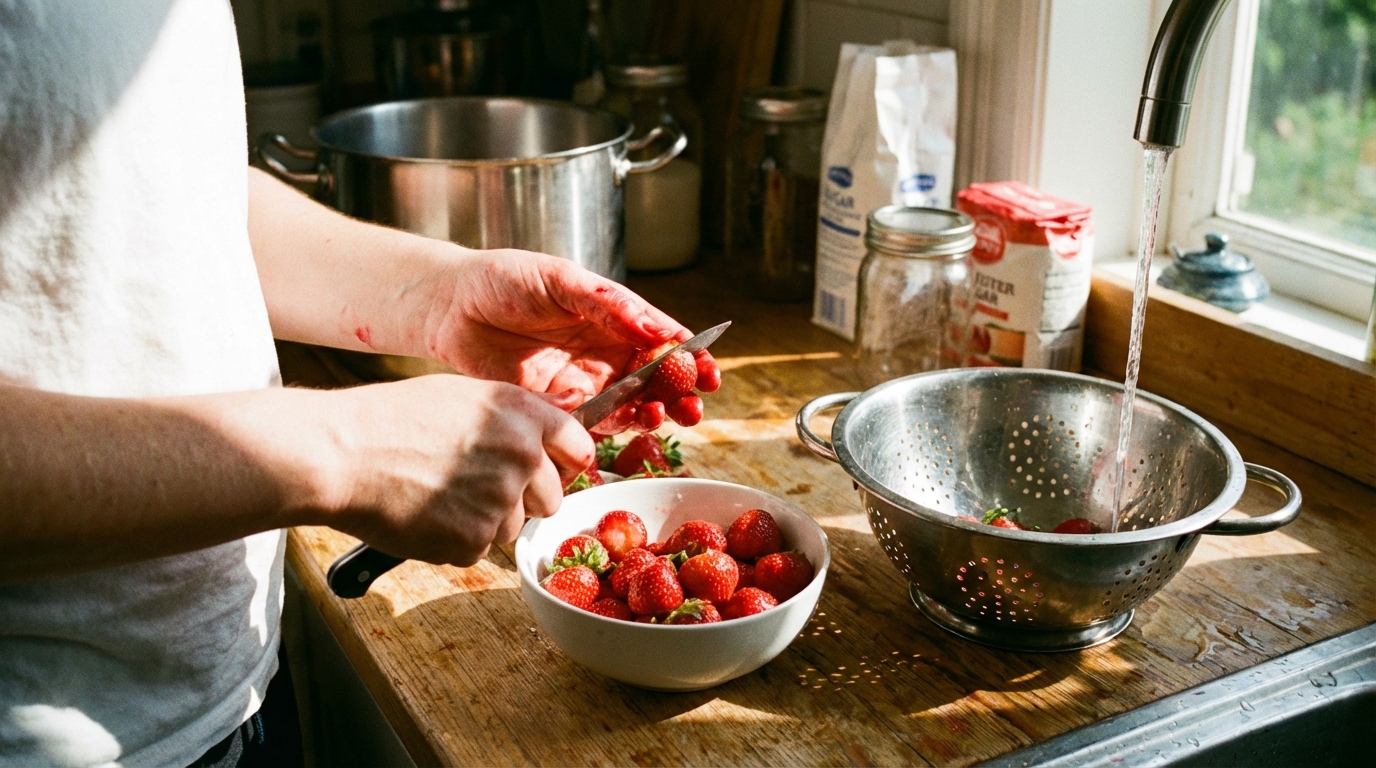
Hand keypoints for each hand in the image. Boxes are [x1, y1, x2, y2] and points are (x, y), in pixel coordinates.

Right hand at [319, 375, 592, 566]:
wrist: (340, 455)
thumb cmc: (390, 419)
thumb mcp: (462, 394)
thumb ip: (519, 409)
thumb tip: (569, 409)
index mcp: (521, 413)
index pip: (578, 447)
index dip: (564, 463)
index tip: (551, 472)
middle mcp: (520, 455)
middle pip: (550, 498)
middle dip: (521, 500)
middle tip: (473, 487)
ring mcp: (499, 500)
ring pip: (512, 528)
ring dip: (483, 522)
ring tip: (437, 495)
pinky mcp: (473, 539)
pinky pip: (477, 550)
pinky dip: (453, 541)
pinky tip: (423, 515)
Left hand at [421, 249, 717, 403]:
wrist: (448, 307)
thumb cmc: (502, 280)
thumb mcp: (557, 279)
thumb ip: (604, 301)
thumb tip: (651, 324)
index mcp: (612, 316)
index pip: (661, 338)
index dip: (690, 357)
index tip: (709, 372)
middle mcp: (602, 352)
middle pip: (653, 379)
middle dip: (679, 395)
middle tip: (693, 409)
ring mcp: (581, 382)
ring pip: (629, 406)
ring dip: (651, 415)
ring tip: (662, 417)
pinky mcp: (555, 408)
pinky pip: (590, 424)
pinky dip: (610, 429)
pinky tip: (622, 425)